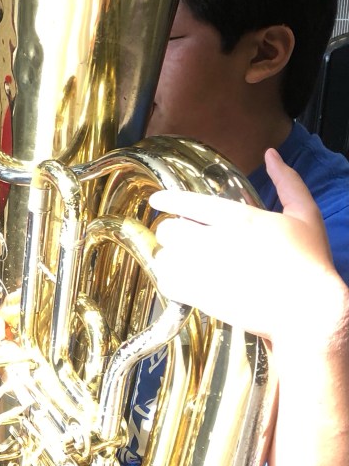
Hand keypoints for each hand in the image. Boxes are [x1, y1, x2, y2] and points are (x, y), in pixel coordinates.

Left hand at [151, 148, 337, 340]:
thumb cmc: (309, 261)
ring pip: (163, 256)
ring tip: (185, 260)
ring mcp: (204, 271)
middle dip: (173, 231)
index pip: (188, 202)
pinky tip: (184, 279)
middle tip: (185, 237)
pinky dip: (170, 280)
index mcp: (238, 218)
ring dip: (170, 256)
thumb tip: (271, 154)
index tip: (157, 201)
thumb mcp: (305, 214)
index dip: (168, 200)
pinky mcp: (199, 296)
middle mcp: (215, 241)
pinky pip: (166, 283)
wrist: (308, 311)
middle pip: (168, 229)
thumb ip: (287, 182)